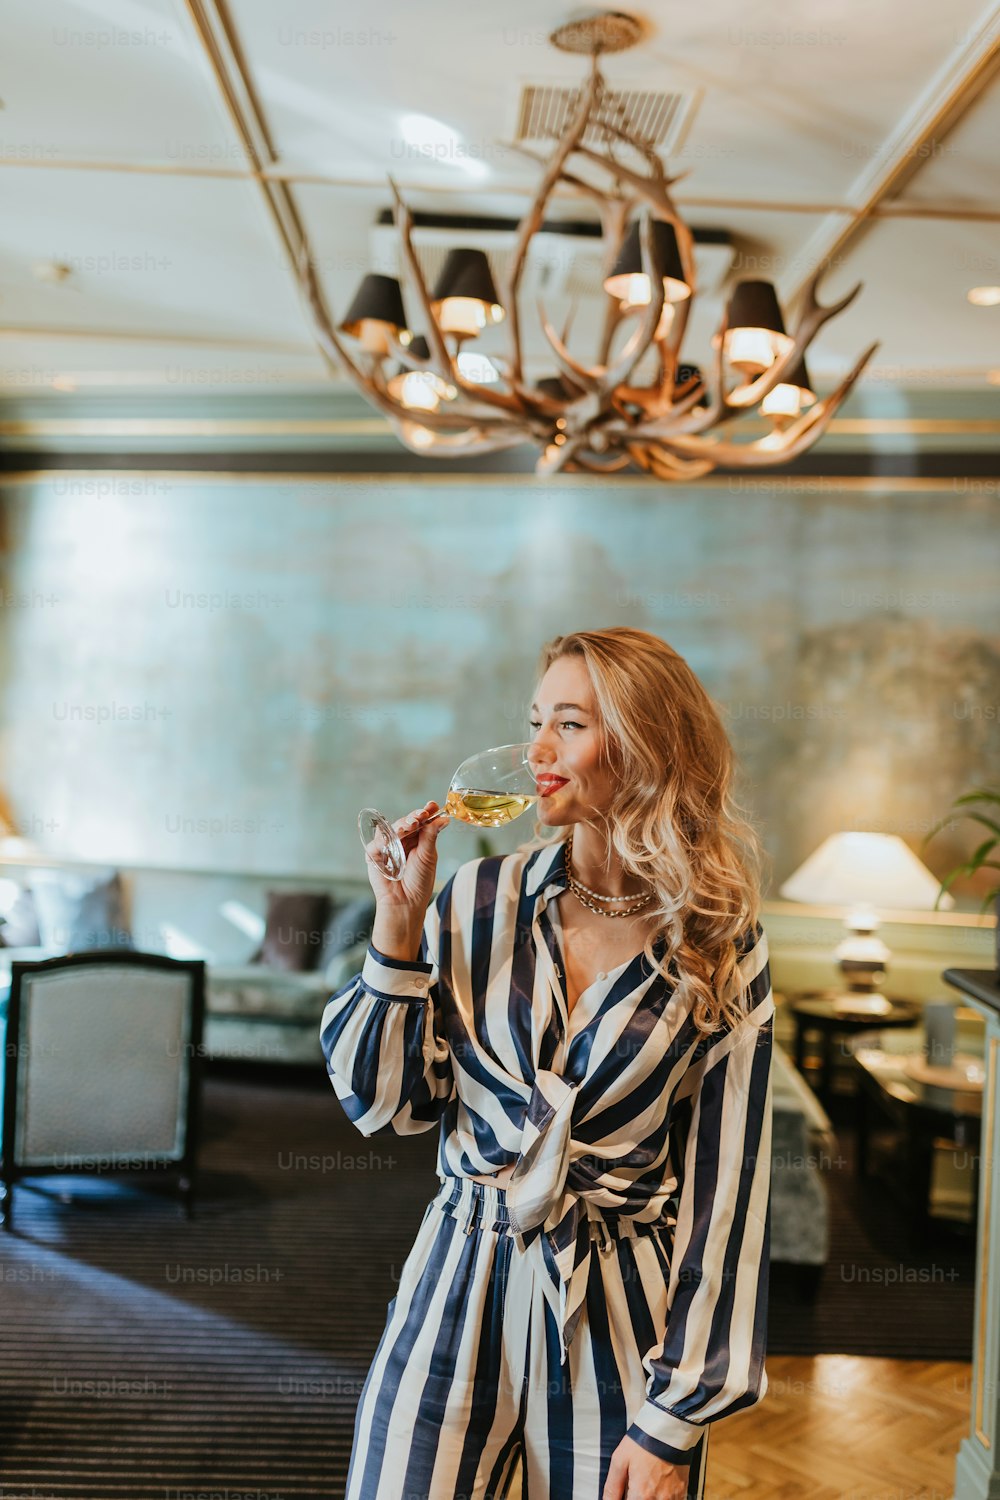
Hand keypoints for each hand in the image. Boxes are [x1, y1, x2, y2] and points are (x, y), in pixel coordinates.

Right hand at [366, 801, 448, 960]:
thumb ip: (432, 835)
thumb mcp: (429, 856)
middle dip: (413, 817)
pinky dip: (383, 840)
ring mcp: (387, 847)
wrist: (405, 902)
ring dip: (400, 825)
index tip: (432, 806)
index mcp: (418, 839)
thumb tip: (443, 818)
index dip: (425, 812)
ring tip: (410, 825)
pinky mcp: (374, 855)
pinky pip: (376, 843)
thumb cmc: (419, 881)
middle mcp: (402, 840)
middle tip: (421, 815)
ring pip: (391, 829)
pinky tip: (391, 839)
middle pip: (406, 822)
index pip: (421, 821)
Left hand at [603, 1435, 689, 1499]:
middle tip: (634, 1483)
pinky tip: (657, 1484)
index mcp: (641, 1495)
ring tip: (646, 1480)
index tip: (626, 1490)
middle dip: (636, 1496)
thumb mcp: (619, 1461)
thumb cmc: (644, 1441)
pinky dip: (661, 1496)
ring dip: (648, 1496)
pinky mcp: (681, 1491)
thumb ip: (612, 1488)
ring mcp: (672, 1497)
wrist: (669, 1428)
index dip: (625, 1498)